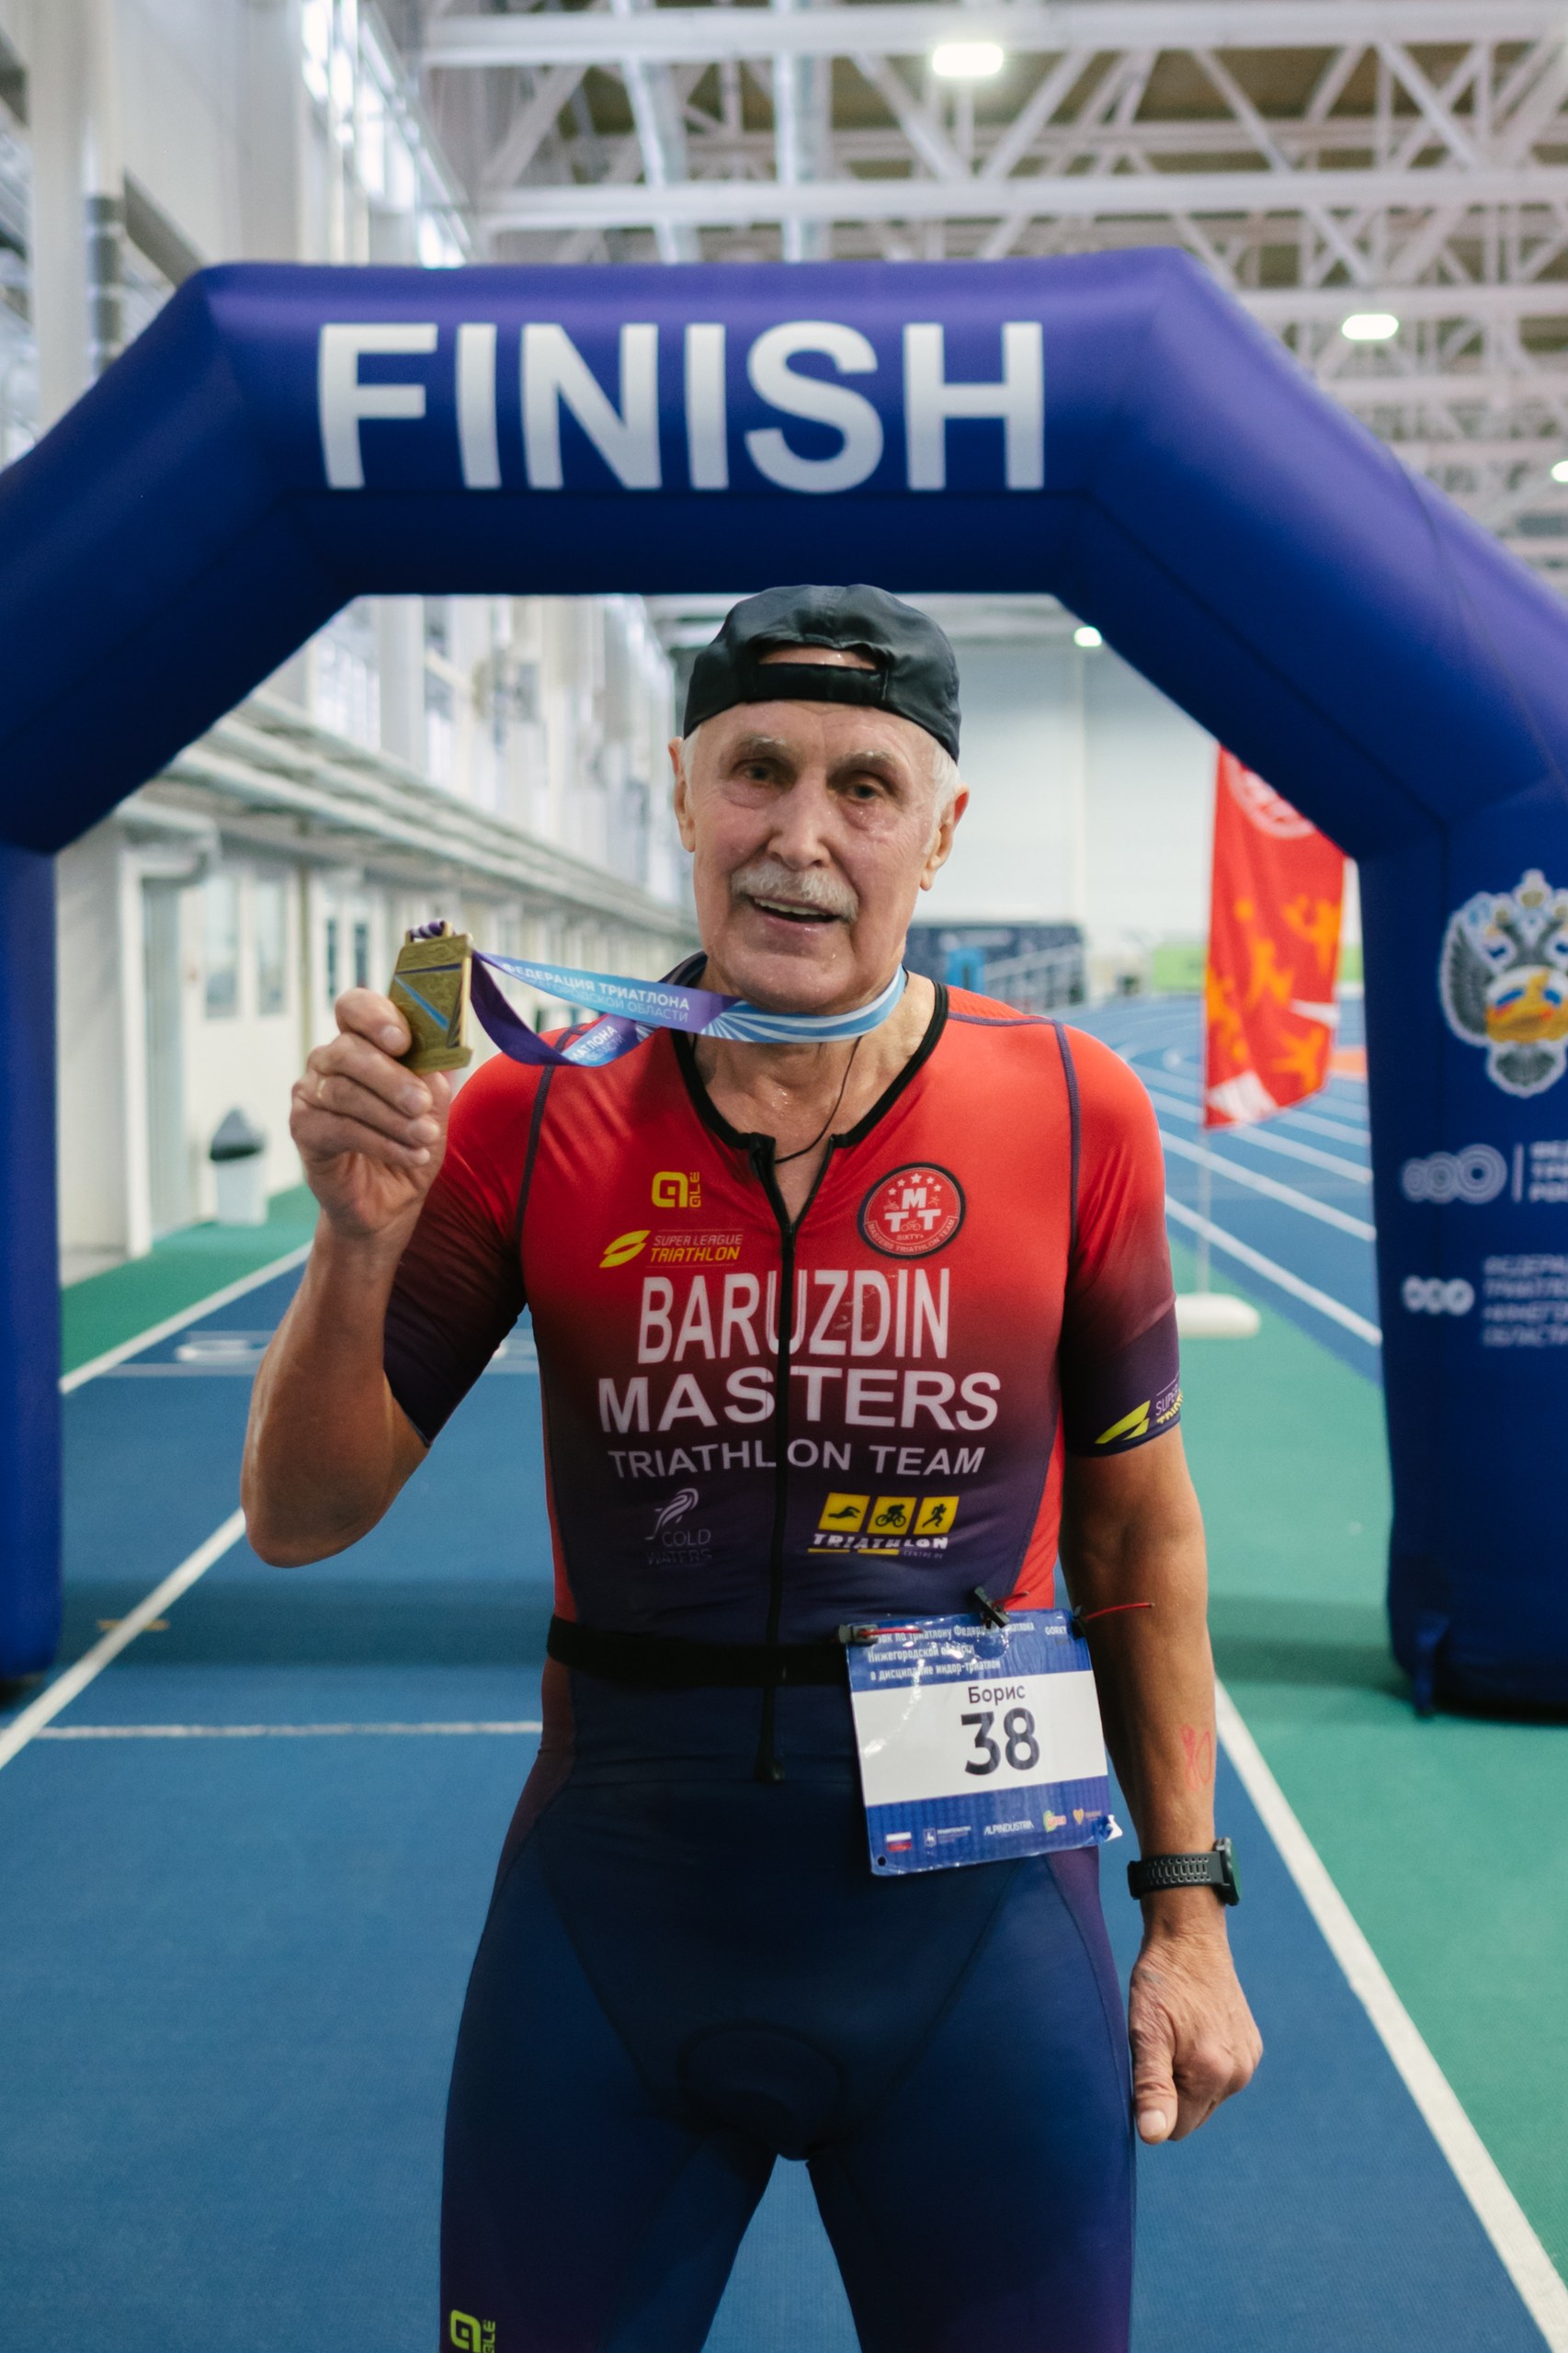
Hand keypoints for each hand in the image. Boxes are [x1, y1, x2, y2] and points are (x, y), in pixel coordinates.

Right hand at [291, 989, 452, 1245]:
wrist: (390, 1201)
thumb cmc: (410, 1142)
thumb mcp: (433, 1107)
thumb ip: (433, 1074)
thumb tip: (443, 1048)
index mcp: (362, 1042)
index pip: (354, 1007)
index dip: (374, 1016)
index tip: (402, 1040)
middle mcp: (329, 1060)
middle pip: (348, 1051)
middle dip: (391, 1078)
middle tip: (421, 1103)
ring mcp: (310, 1093)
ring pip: (345, 1091)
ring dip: (392, 1117)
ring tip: (426, 1137)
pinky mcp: (304, 1129)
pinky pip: (339, 1128)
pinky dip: (381, 1142)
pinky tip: (410, 1155)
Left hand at [1128, 1907, 1261, 2143]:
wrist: (1190, 1937)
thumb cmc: (1161, 1982)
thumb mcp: (1145, 2032)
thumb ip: (1151, 2088)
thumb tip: (1153, 2136)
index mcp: (1213, 2074)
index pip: (1176, 2128)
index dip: (1153, 2104)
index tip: (1145, 2066)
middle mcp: (1238, 2073)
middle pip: (1194, 2115)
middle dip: (1173, 2093)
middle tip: (1158, 2049)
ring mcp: (1249, 2060)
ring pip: (1207, 2096)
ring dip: (1189, 2078)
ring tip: (1175, 2036)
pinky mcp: (1252, 2046)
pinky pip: (1223, 2075)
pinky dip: (1206, 2063)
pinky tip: (1193, 2030)